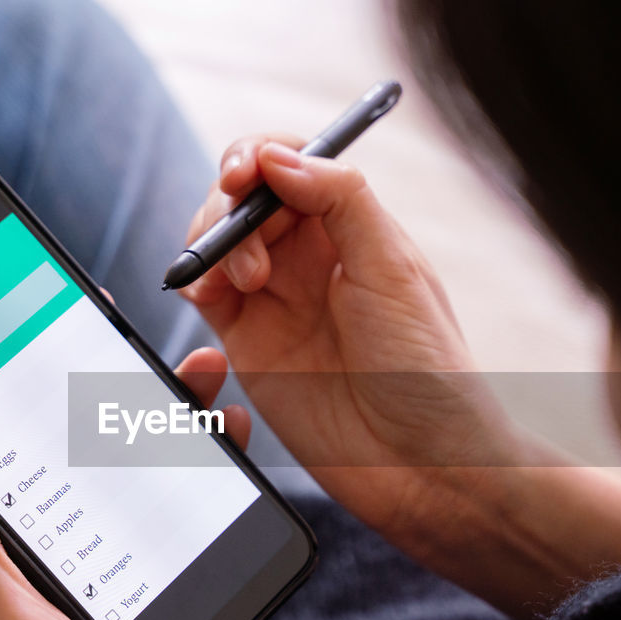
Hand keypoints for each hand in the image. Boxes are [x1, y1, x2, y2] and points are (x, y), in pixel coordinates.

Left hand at [0, 348, 247, 619]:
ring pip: (162, 463)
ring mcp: (144, 553)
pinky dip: (224, 463)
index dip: (45, 389)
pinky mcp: (192, 569)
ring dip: (182, 413)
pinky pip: (208, 503)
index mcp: (39, 550)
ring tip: (206, 376)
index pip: (36, 451)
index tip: (59, 332)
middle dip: (125, 387)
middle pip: (106, 445)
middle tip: (143, 342)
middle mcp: (90, 542)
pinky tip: (237, 433)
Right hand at [183, 139, 620, 619]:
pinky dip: (194, 281)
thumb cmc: (425, 369)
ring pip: (219, 240)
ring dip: (214, 242)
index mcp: (353, 227)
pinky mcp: (250, 341)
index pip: (293, 164)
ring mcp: (277, 297)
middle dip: (231, 202)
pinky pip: (205, 292)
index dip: (261, 156)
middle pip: (245, 196)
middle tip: (242, 231)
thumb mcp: (395, 270)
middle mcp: (311, 255)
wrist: (418, 464)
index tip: (246, 171)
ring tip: (247, 282)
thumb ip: (340, 200)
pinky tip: (208, 294)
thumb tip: (279, 156)